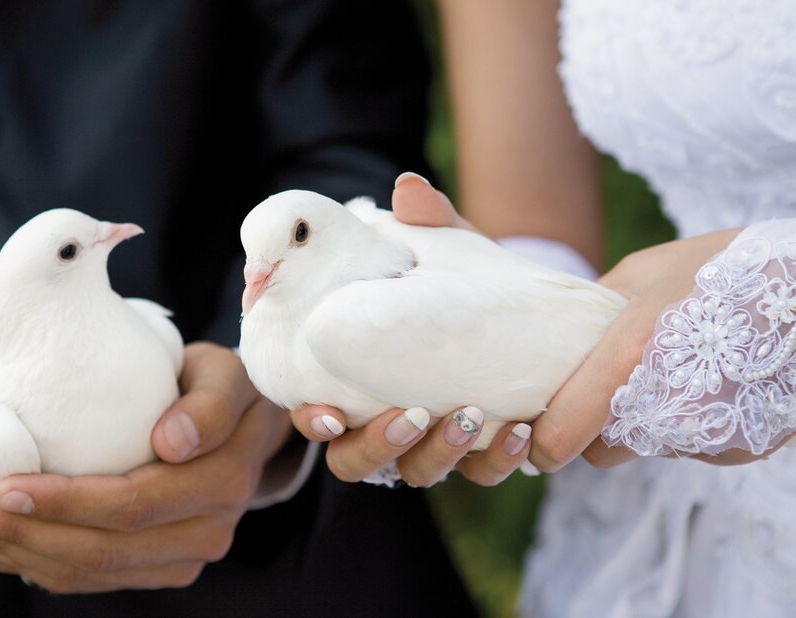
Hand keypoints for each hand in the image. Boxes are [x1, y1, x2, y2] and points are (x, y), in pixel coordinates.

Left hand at [0, 343, 292, 592]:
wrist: (239, 427)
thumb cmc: (214, 387)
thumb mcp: (223, 374)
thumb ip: (210, 400)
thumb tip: (170, 444)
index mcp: (225, 480)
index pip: (134, 503)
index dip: (66, 501)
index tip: (6, 481)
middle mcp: (211, 531)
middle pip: (104, 548)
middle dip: (26, 530)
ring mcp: (186, 558)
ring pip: (93, 571)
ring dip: (22, 549)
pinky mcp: (162, 569)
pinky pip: (94, 579)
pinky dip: (40, 559)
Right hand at [284, 172, 531, 487]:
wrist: (543, 315)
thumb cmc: (470, 285)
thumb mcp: (450, 253)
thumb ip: (429, 226)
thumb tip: (407, 188)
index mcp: (357, 378)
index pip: (317, 410)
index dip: (312, 418)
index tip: (329, 413)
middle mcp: (385, 420)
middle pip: (353, 462)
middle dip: (377, 446)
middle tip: (411, 413)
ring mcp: (434, 443)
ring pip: (415, 474)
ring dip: (439, 453)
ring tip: (470, 415)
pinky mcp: (485, 454)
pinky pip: (483, 473)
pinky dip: (498, 459)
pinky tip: (520, 431)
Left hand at [530, 228, 751, 470]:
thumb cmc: (721, 267)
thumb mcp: (641, 274)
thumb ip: (589, 315)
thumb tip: (551, 343)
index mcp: (629, 358)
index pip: (562, 438)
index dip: (542, 442)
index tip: (535, 434)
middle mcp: (667, 407)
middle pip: (602, 449)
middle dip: (596, 425)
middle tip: (612, 382)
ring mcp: (709, 434)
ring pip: (648, 447)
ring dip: (645, 421)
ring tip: (673, 368)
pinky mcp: (741, 447)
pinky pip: (692, 445)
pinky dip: (689, 422)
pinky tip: (709, 380)